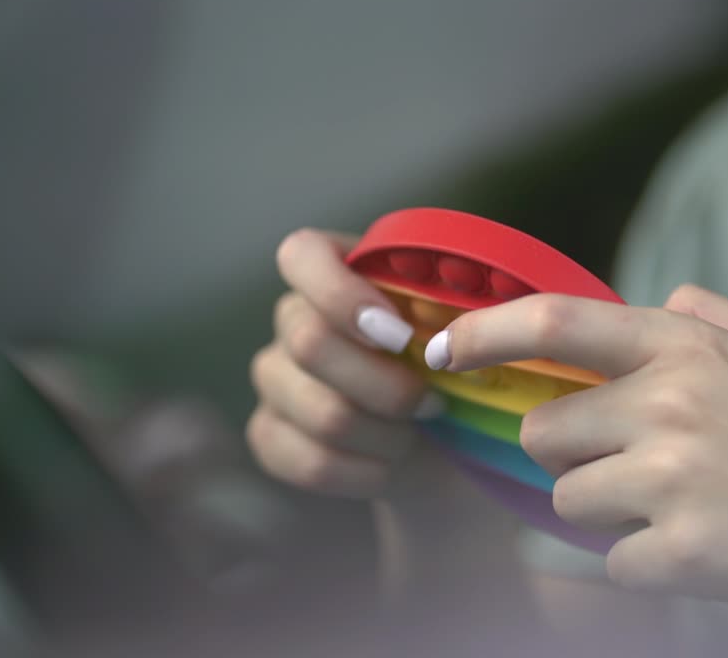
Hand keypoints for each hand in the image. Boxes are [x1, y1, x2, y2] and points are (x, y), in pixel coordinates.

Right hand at [248, 229, 440, 497]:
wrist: (436, 438)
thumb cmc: (450, 365)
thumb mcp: (458, 328)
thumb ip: (449, 310)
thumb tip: (455, 324)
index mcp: (334, 270)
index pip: (301, 255)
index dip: (341, 294)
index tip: (399, 333)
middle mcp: (293, 317)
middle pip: (312, 344)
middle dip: (390, 385)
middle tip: (435, 402)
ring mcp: (274, 376)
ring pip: (323, 413)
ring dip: (388, 434)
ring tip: (417, 433)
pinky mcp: (269, 434)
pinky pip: (312, 462)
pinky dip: (367, 472)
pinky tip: (390, 464)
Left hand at [426, 284, 727, 633]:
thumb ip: (718, 318)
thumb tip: (668, 297)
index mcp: (690, 347)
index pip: (556, 322)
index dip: (484, 332)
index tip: (443, 350)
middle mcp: (671, 401)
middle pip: (544, 431)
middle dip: (572, 456)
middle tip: (638, 471)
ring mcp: (673, 476)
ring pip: (566, 501)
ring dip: (607, 515)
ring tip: (680, 512)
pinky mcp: (679, 549)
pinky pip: (610, 562)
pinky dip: (646, 566)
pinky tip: (704, 552)